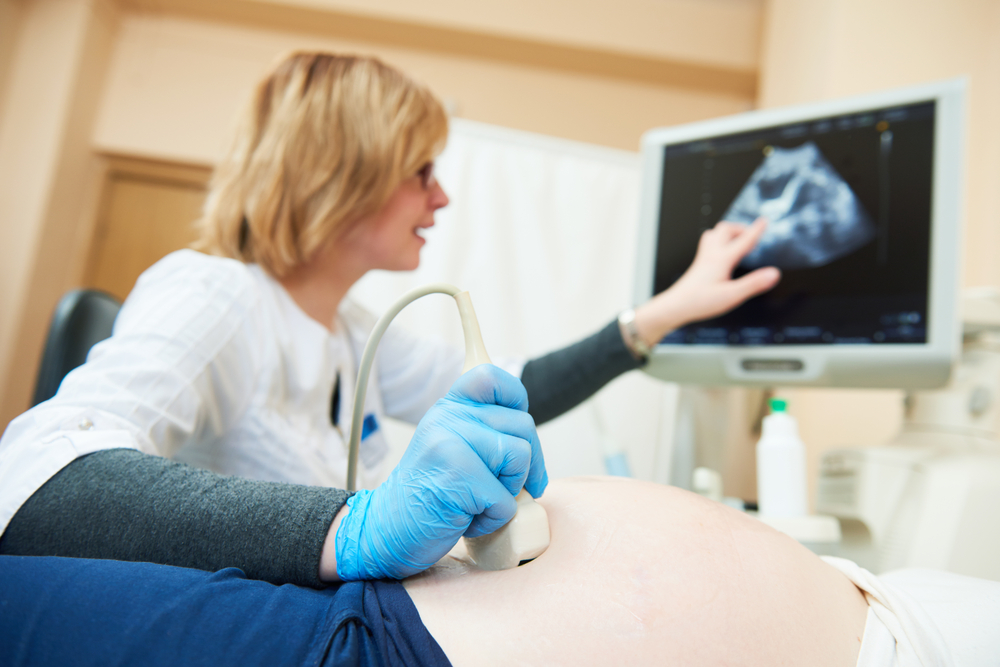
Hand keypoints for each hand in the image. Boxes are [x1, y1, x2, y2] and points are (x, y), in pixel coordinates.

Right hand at [333, 364, 546, 579]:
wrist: (388, 530)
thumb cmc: (429, 495)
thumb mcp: (450, 447)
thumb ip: (480, 430)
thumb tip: (529, 435)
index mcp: (448, 407)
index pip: (491, 377)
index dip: (515, 399)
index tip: (516, 430)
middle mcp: (448, 418)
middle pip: (523, 425)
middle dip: (527, 464)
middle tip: (507, 487)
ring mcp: (451, 443)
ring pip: (521, 456)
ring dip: (511, 490)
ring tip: (479, 501)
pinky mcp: (459, 476)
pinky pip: (508, 499)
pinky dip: (496, 519)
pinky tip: (468, 519)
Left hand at [634, 218, 779, 343]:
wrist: (675, 306)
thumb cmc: (700, 302)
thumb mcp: (732, 296)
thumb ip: (754, 284)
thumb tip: (774, 273)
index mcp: (722, 259)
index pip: (744, 240)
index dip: (756, 230)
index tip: (764, 220)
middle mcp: (711, 254)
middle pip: (725, 229)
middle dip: (741, 229)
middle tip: (752, 236)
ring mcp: (703, 258)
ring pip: (714, 234)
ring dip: (728, 233)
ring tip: (739, 241)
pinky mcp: (698, 264)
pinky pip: (708, 243)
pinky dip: (719, 241)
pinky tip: (722, 253)